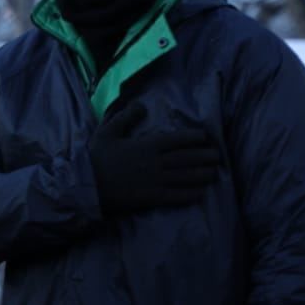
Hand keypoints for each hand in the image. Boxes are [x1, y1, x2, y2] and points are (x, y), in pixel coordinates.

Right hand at [89, 99, 219, 213]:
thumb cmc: (95, 157)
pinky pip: (177, 196)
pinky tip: (200, 193)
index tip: (204, 137)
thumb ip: (125, 117)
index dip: (194, 138)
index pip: (178, 139)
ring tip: (214, 173)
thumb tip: (142, 105)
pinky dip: (191, 194)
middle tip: (217, 156)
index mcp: (147, 145)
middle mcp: (156, 162)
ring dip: (203, 175)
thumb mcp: (107, 131)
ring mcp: (156, 181)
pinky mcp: (152, 198)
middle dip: (205, 156)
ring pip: (186, 177)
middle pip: (187, 158)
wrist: (86, 185)